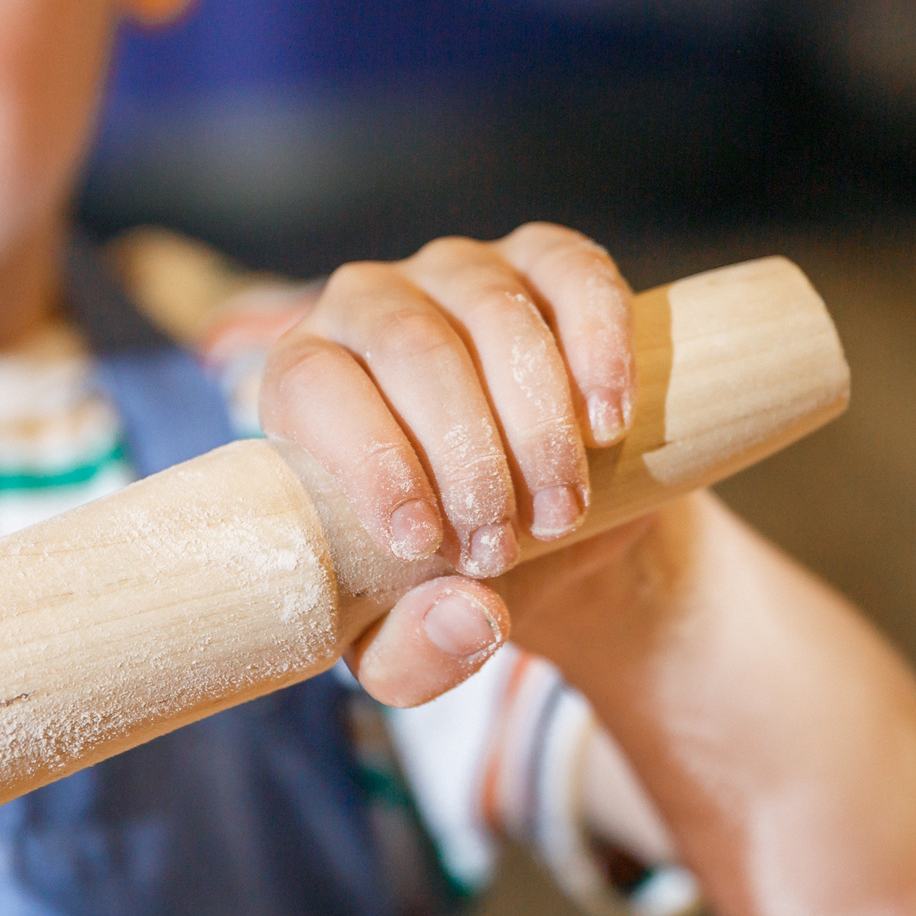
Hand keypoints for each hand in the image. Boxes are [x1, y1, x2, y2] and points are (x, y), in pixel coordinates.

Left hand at [257, 224, 634, 707]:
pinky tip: (610, 420)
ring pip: (491, 308)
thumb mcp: (412, 641)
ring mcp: (460, 272)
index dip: (368, 459)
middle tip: (504, 547)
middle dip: (466, 456)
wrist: (551, 533)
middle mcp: (369, 307)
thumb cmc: (447, 577)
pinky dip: (597, 342)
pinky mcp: (546, 263)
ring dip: (536, 419)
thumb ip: (416, 653)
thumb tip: (469, 615)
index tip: (423, 542)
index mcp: (305, 382)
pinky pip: (571, 270)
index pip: (312, 384)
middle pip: (410, 347)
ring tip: (562, 511)